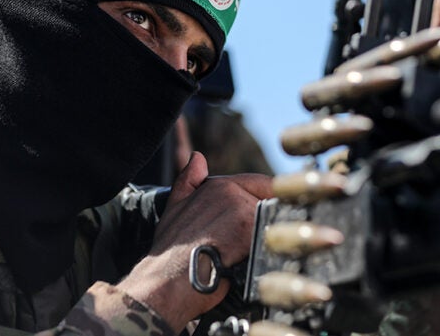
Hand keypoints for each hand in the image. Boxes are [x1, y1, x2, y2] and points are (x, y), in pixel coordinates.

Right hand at [116, 152, 271, 331]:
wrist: (167, 281)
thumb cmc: (170, 252)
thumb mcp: (174, 208)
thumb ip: (188, 181)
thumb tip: (197, 158)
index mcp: (218, 184)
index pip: (261, 184)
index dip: (264, 202)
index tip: (260, 220)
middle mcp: (231, 191)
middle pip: (270, 204)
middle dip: (264, 223)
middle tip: (245, 244)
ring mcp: (241, 209)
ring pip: (272, 221)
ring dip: (264, 237)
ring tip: (242, 254)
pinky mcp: (249, 230)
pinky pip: (270, 236)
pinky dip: (263, 249)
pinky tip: (246, 260)